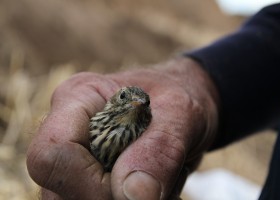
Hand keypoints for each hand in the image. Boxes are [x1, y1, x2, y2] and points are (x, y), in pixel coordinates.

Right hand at [26, 57, 218, 199]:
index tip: (134, 191)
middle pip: (58, 186)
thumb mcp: (181, 113)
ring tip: (157, 180)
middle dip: (108, 198)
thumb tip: (134, 195)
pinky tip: (152, 187)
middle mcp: (70, 129)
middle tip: (154, 184)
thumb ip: (159, 149)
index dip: (90, 184)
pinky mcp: (88, 175)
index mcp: (79, 98)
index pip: (54, 152)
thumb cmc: (179, 96)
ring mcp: (77, 155)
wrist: (184, 105)